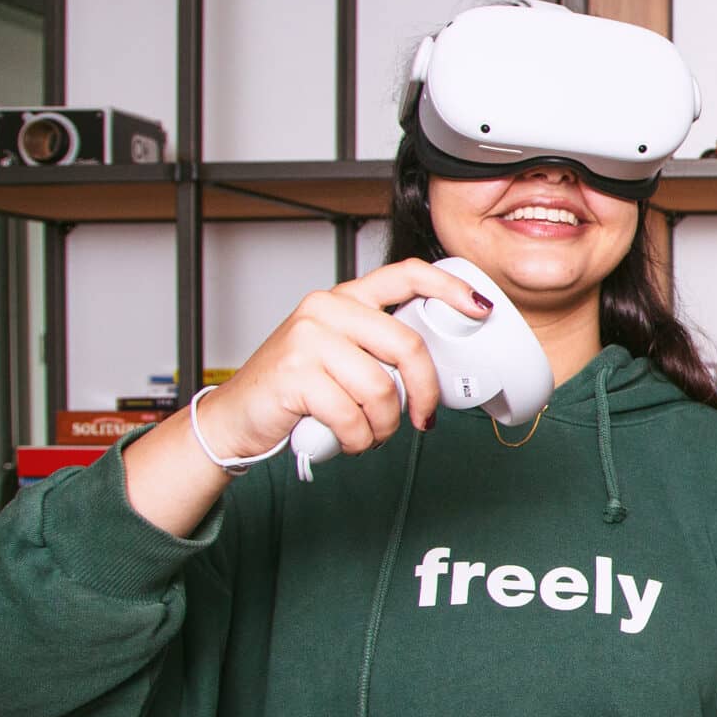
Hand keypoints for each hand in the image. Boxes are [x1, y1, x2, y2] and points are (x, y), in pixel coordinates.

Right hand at [193, 259, 488, 462]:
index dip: (449, 288)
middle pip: (407, 347)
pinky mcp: (294, 375)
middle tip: (422, 418)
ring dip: (384, 426)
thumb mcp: (341, 354)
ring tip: (369, 432)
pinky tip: (348, 440)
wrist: (236, 416)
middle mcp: (326, 309)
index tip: (479, 307)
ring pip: (382, 391)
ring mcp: (307, 339)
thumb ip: (381, 349)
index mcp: (345, 298)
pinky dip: (358, 440)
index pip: (405, 276)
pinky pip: (353, 417)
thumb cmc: (297, 388)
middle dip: (425, 392)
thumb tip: (438, 368)